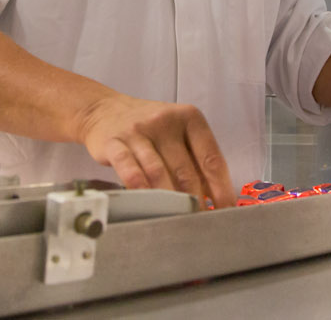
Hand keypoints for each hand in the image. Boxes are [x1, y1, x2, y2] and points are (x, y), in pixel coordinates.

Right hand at [75, 94, 234, 208]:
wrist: (105, 110)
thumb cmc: (150, 126)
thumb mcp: (179, 132)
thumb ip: (196, 159)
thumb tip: (215, 196)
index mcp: (189, 118)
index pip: (211, 157)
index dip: (220, 187)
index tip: (224, 208)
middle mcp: (165, 121)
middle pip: (185, 169)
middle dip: (195, 200)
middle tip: (199, 220)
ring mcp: (139, 131)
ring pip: (158, 171)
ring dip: (169, 199)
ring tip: (177, 219)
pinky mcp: (115, 143)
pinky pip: (129, 168)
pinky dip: (139, 187)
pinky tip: (146, 202)